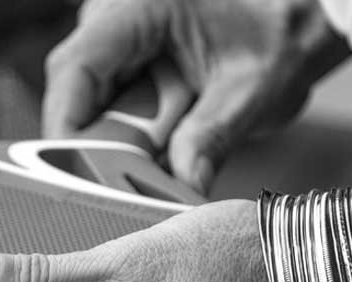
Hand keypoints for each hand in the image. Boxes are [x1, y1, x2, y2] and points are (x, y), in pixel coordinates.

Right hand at [43, 0, 349, 193]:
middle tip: (123, 192)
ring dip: (114, 151)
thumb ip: (213, 136)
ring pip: (87, 114)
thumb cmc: (272, 40)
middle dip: (94, 150)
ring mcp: (114, 49)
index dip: (65, 127)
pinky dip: (127, 148)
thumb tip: (186, 187)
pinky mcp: (121, 72)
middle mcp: (114, 23)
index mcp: (137, 9)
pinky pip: (107, 119)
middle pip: (74, 98)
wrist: (286, 30)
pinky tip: (155, 162)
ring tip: (153, 174)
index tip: (80, 177)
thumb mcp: (250, 90)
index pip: (75, 69)